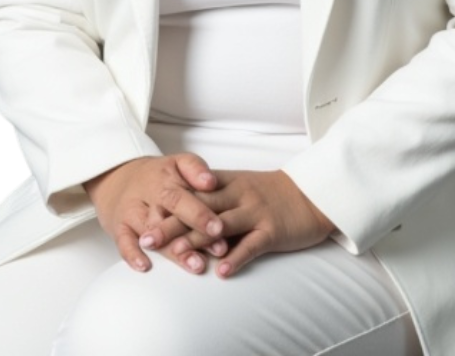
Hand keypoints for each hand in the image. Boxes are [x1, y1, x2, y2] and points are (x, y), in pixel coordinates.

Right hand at [83, 154, 229, 276]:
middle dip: (192, 237)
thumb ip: (196, 169)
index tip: (218, 228)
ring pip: (151, 233)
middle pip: (167, 218)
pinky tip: (145, 267)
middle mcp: (147, 197)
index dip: (200, 214)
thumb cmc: (159, 176)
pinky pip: (123, 242)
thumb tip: (211, 181)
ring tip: (196, 265)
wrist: (121, 178)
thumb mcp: (178, 163)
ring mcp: (132, 213)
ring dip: (173, 252)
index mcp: (164, 180)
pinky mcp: (120, 228)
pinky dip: (132, 255)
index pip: (181, 198)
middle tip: (218, 250)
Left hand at [138, 169, 336, 278]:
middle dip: (172, 224)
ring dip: (198, 241)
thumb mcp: (240, 186)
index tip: (143, 218)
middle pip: (199, 209)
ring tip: (176, 255)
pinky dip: (235, 258)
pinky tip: (221, 271)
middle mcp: (238, 195)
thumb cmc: (272, 193)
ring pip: (222, 226)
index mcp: (227, 183)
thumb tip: (184, 211)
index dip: (167, 207)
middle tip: (147, 239)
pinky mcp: (272, 230)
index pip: (191, 193)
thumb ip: (214, 197)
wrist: (311, 193)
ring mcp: (255, 211)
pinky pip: (251, 245)